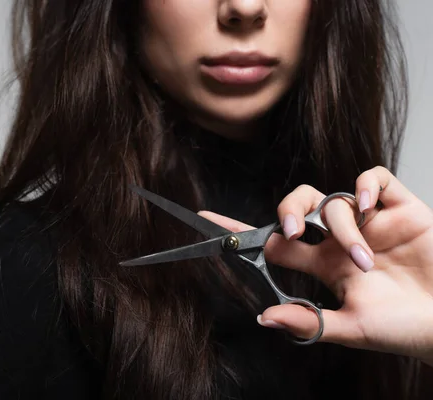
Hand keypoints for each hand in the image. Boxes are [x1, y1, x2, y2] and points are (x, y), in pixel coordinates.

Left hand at [199, 166, 432, 364]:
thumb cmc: (404, 329)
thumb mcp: (352, 328)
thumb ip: (308, 322)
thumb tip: (263, 316)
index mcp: (323, 265)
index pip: (274, 242)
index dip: (243, 230)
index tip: (209, 218)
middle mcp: (339, 239)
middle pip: (297, 206)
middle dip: (287, 211)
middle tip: (291, 233)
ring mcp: (369, 222)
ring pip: (333, 200)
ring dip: (341, 229)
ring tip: (362, 261)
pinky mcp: (400, 208)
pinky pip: (374, 178)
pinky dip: (366, 184)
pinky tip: (369, 205)